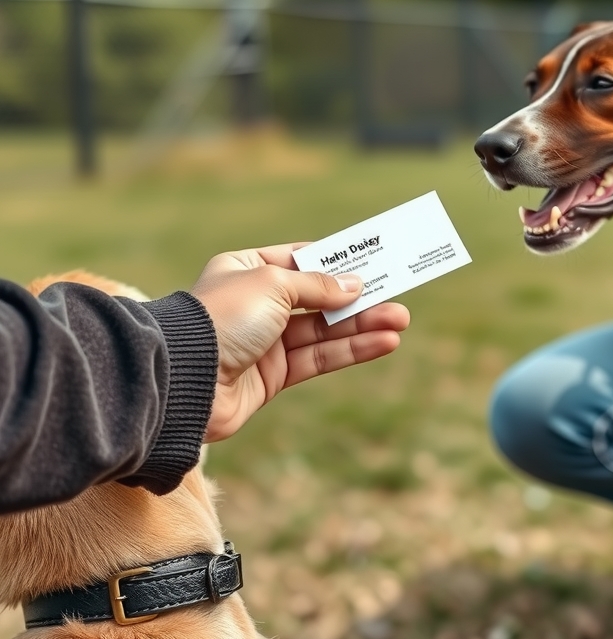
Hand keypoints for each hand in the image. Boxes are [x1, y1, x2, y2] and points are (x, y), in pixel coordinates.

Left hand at [191, 243, 408, 442]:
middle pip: (317, 298)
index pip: (300, 260)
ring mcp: (264, 342)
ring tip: (401, 320)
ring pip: (324, 330)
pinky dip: (351, 350)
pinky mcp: (272, 376)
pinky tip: (383, 342)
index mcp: (246, 269)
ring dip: (363, 325)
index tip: (372, 260)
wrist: (185, 378)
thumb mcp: (274, 284)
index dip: (336, 261)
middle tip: (397, 294)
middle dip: (358, 297)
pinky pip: (319, 358)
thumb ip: (318, 285)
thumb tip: (354, 284)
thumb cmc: (223, 317)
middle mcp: (256, 304)